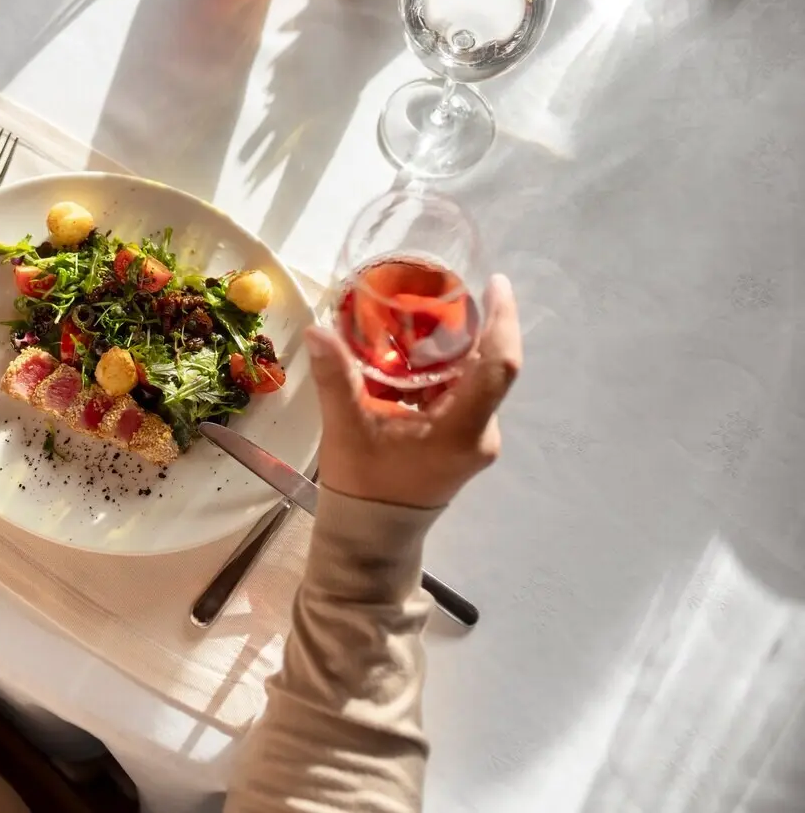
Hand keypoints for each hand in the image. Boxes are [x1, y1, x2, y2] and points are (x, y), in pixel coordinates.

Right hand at [306, 274, 521, 508]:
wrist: (372, 536)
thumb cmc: (364, 486)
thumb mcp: (347, 429)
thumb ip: (336, 378)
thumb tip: (318, 330)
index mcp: (461, 430)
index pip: (498, 367)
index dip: (502, 321)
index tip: (494, 284)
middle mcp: (481, 433)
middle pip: (490, 367)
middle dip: (473, 326)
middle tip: (444, 292)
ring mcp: (477, 440)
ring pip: (477, 379)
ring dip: (457, 348)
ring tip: (428, 315)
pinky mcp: (465, 442)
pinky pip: (466, 394)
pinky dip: (447, 370)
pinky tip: (418, 353)